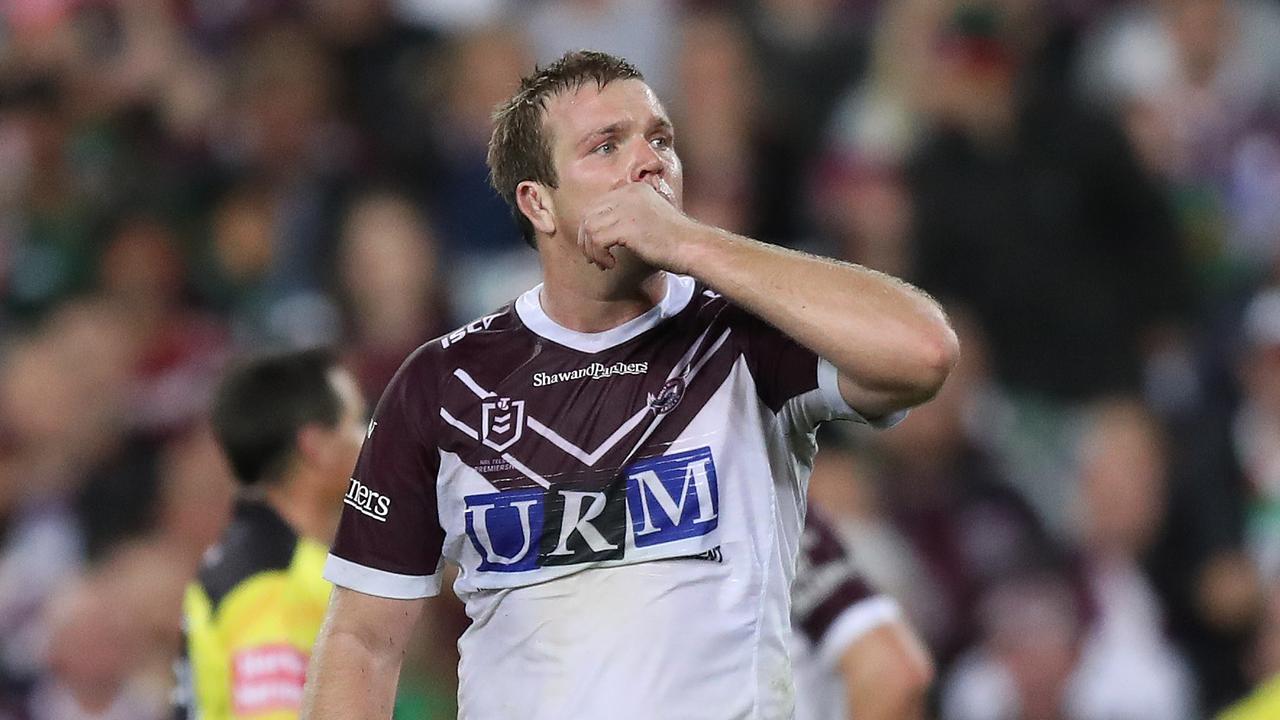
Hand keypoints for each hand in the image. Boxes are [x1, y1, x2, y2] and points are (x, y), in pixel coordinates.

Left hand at [578, 182, 699, 272]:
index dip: (591, 229)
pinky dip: (600, 255)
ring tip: (603, 264)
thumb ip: (628, 218)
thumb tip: (600, 232)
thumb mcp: (649, 219)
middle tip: (595, 260)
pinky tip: (611, 264)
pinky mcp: (626, 226)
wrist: (692, 247)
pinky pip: (597, 240)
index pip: (597, 206)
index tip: (597, 249)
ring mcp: (626, 208)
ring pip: (590, 228)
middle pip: (589, 215)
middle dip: (586, 240)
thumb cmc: (675, 241)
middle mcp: (627, 194)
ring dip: (592, 251)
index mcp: (633, 190)